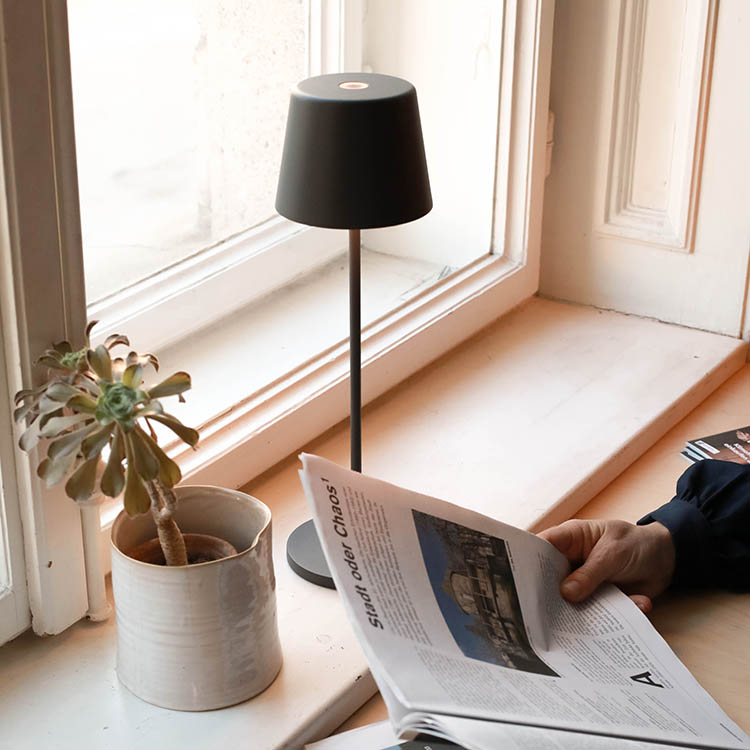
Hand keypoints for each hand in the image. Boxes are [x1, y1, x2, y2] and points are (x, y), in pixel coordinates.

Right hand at [538, 519, 675, 612]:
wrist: (668, 560)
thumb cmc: (635, 544)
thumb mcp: (613, 553)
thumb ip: (590, 573)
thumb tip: (565, 594)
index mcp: (569, 540)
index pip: (540, 547)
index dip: (526, 561)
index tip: (518, 583)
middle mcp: (571, 562)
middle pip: (549, 579)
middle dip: (550, 597)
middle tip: (546, 617)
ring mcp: (584, 583)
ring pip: (571, 602)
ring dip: (583, 613)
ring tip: (595, 622)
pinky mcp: (599, 600)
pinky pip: (596, 614)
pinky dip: (612, 618)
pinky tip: (638, 604)